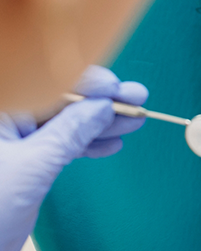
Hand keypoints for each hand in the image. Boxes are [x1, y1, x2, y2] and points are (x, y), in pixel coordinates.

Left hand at [0, 65, 147, 250]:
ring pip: (67, 124)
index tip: (116, 89)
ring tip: (135, 120)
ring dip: (102, 123)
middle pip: (61, 101)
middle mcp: (7, 122)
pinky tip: (112, 144)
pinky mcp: (25, 165)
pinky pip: (62, 146)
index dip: (86, 82)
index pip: (47, 83)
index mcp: (1, 112)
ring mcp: (15, 143)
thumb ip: (70, 133)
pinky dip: (89, 145)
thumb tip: (103, 107)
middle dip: (101, 101)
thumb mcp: (32, 167)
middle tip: (138, 97)